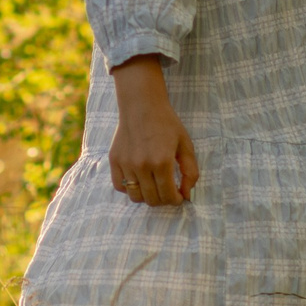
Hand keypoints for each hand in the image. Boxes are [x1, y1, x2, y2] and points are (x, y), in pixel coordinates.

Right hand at [109, 56, 197, 206]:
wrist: (142, 105)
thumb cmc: (166, 123)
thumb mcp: (185, 145)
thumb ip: (190, 172)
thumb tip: (187, 195)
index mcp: (162, 162)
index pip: (168, 196)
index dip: (175, 200)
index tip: (178, 196)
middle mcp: (142, 165)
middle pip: (152, 199)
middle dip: (163, 199)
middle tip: (167, 191)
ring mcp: (126, 164)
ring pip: (135, 196)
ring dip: (146, 196)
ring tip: (153, 186)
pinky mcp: (115, 160)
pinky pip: (120, 186)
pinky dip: (129, 188)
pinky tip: (139, 179)